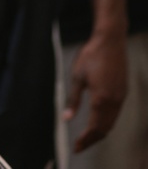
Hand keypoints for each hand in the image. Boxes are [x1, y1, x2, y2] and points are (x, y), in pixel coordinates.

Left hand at [63, 31, 126, 151]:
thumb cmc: (91, 56)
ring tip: (87, 137)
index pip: (94, 128)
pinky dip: (107, 122)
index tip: (76, 147)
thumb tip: (66, 118)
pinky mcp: (123, 91)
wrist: (110, 41)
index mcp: (101, 99)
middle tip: (80, 146)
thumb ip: (73, 100)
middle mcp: (114, 101)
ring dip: (100, 132)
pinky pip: (116, 114)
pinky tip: (98, 121)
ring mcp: (121, 97)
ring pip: (112, 123)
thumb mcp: (77, 77)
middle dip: (92, 140)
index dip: (85, 140)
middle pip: (105, 129)